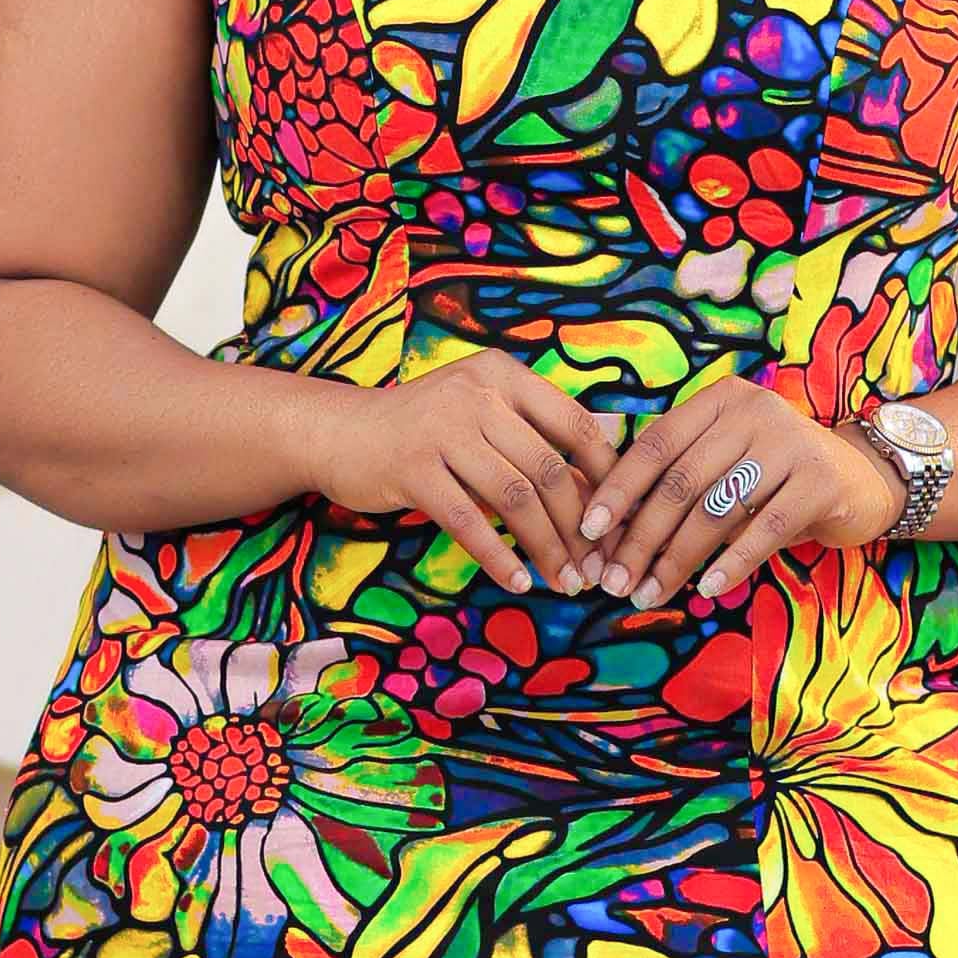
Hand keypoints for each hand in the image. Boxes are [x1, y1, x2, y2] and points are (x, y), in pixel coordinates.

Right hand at [298, 350, 621, 593]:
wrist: (337, 432)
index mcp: (503, 376)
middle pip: (549, 469)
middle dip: (580, 528)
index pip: (576, 425)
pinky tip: (518, 581)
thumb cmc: (422, 428)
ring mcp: (443, 430)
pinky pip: (469, 522)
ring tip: (565, 582)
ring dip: (547, 548)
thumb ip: (536, 435)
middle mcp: (478, 395)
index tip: (619, 521)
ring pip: (515, 499)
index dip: (607, 477)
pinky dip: (499, 557)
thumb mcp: (481, 413)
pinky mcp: (412, 469)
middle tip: (595, 568)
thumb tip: (606, 463)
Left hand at [580, 373, 896, 614]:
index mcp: (719, 400)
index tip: (588, 532)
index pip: (655, 445)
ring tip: (650, 593)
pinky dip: (732, 563)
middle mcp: (752, 411)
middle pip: (680, 482)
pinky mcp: (820, 480)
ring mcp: (789, 442)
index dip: (617, 489)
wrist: (863, 478)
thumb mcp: (727, 461)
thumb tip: (607, 529)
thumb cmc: (777, 476)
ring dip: (677, 559)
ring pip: (716, 510)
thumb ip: (679, 478)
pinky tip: (708, 589)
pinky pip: (764, 529)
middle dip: (641, 537)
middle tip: (615, 581)